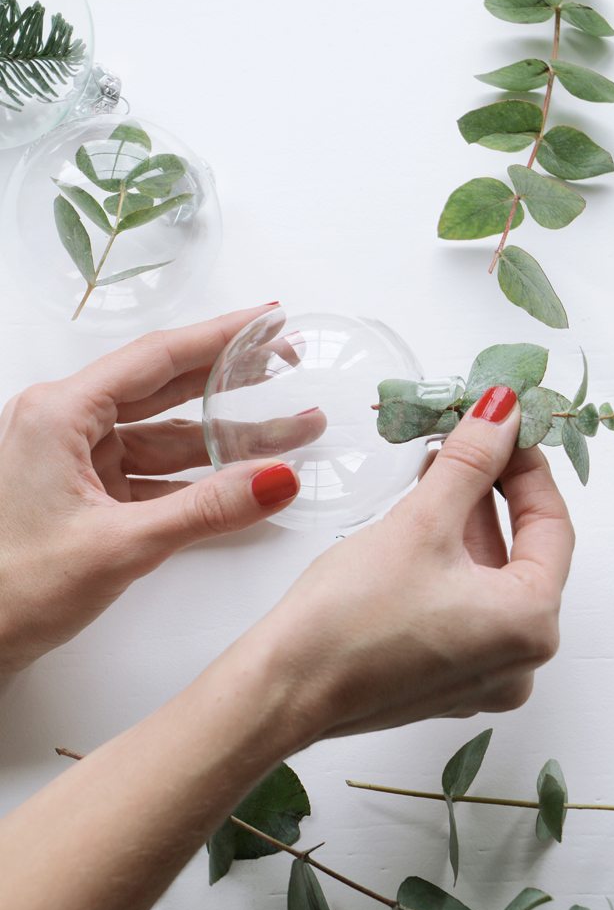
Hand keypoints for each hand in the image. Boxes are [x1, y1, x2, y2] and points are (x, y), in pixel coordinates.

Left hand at [0, 305, 303, 672]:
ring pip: (167, 438)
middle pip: (167, 389)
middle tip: (287, 364)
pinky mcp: (87, 494)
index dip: (221, 335)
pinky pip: (155, 476)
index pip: (157, 358)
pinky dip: (199, 480)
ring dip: (225, 441)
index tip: (268, 320)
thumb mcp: (119, 546)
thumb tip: (275, 479)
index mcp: (60, 414)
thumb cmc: (12, 588)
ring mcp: (77, 461)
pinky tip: (242, 481)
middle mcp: (66, 425)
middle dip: (233, 383)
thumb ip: (205, 510)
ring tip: (289, 434)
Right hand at [246, 385, 574, 741]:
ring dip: (469, 525)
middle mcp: (520, 661)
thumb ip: (471, 461)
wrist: (283, 690)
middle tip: (466, 442)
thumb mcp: (421, 524)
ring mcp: (483, 676)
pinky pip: (465, 608)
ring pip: (490, 581)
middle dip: (494, 493)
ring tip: (438, 472)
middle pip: (523, 555)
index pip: (552, 526)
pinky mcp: (445, 681)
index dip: (528, 467)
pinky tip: (421, 526)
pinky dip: (451, 565)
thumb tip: (502, 410)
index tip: (504, 427)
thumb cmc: (351, 616)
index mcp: (532, 625)